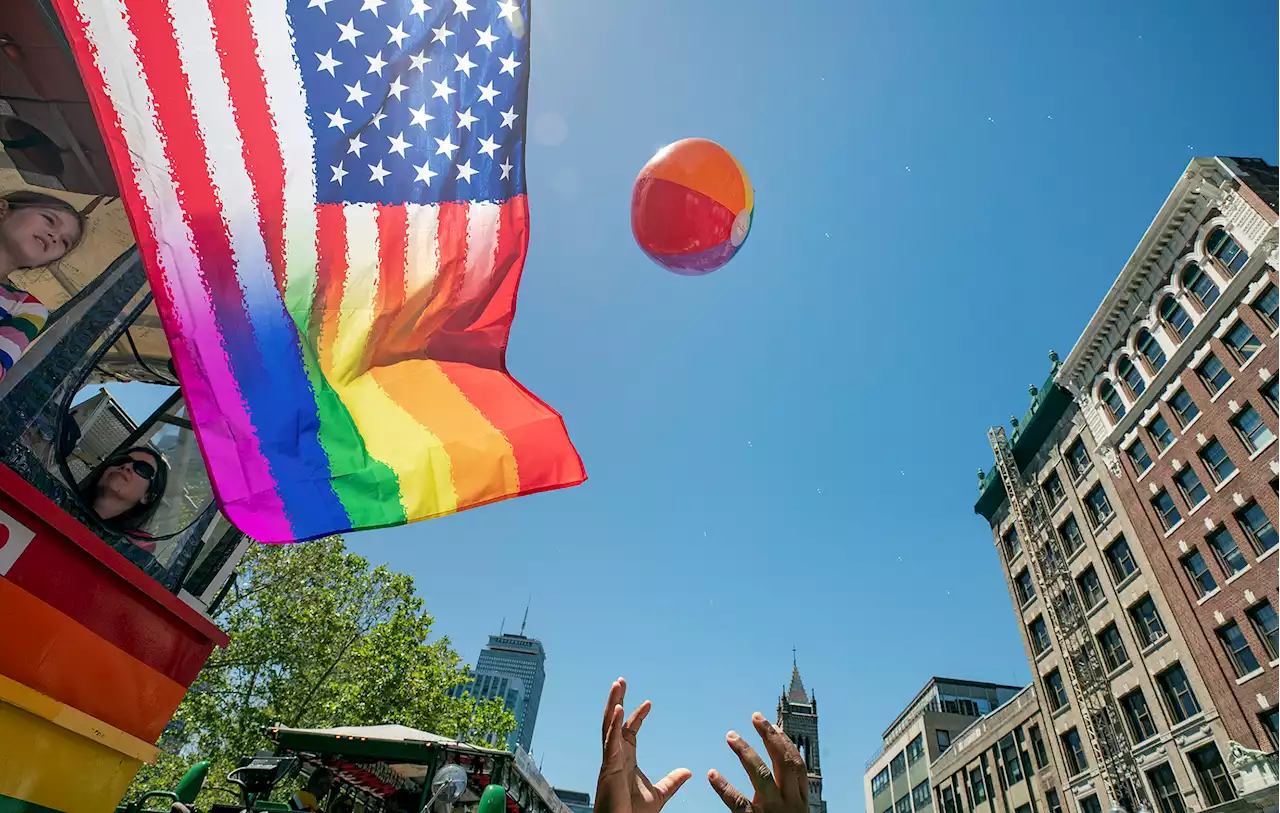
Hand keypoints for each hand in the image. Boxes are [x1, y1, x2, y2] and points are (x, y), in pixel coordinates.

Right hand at [595, 678, 691, 812]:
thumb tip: (688, 771)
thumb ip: (672, 781)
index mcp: (626, 759)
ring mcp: (610, 760)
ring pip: (608, 726)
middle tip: (620, 681)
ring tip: (618, 685)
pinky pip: (609, 742)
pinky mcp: (608, 767)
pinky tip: (616, 709)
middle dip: (617, 700)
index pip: (630, 730)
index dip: (637, 715)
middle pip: (614, 721)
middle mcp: (616, 755)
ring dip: (612, 704)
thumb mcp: (659, 794)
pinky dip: (612, 724)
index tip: (649, 702)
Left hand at [708, 712, 809, 812]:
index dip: (785, 742)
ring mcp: (772, 812)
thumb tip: (776, 756)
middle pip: (783, 762)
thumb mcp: (791, 809)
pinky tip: (712, 774)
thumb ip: (785, 789)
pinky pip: (738, 802)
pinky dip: (724, 787)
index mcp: (800, 799)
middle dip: (770, 736)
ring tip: (731, 736)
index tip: (772, 725)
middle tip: (756, 717)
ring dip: (746, 752)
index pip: (796, 763)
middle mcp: (790, 803)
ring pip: (762, 776)